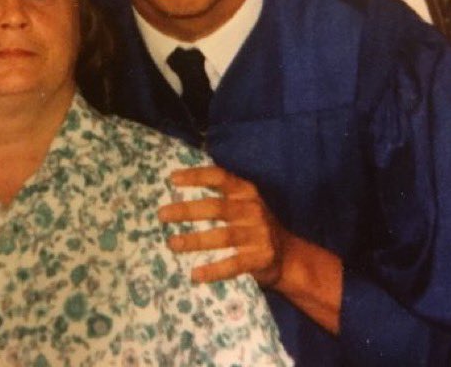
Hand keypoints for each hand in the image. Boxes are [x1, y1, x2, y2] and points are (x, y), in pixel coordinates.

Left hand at [158, 165, 285, 286]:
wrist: (288, 256)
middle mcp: (252, 209)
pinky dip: (214, 270)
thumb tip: (177, 191)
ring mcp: (258, 234)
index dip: (196, 176)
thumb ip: (220, 197)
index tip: (172, 179)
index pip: (220, 177)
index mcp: (246, 191)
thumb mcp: (243, 204)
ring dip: (195, 240)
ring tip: (172, 244)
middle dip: (187, 211)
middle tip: (162, 215)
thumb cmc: (253, 226)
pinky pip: (234, 264)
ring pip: (222, 236)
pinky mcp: (261, 258)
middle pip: (216, 207)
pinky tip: (195, 274)